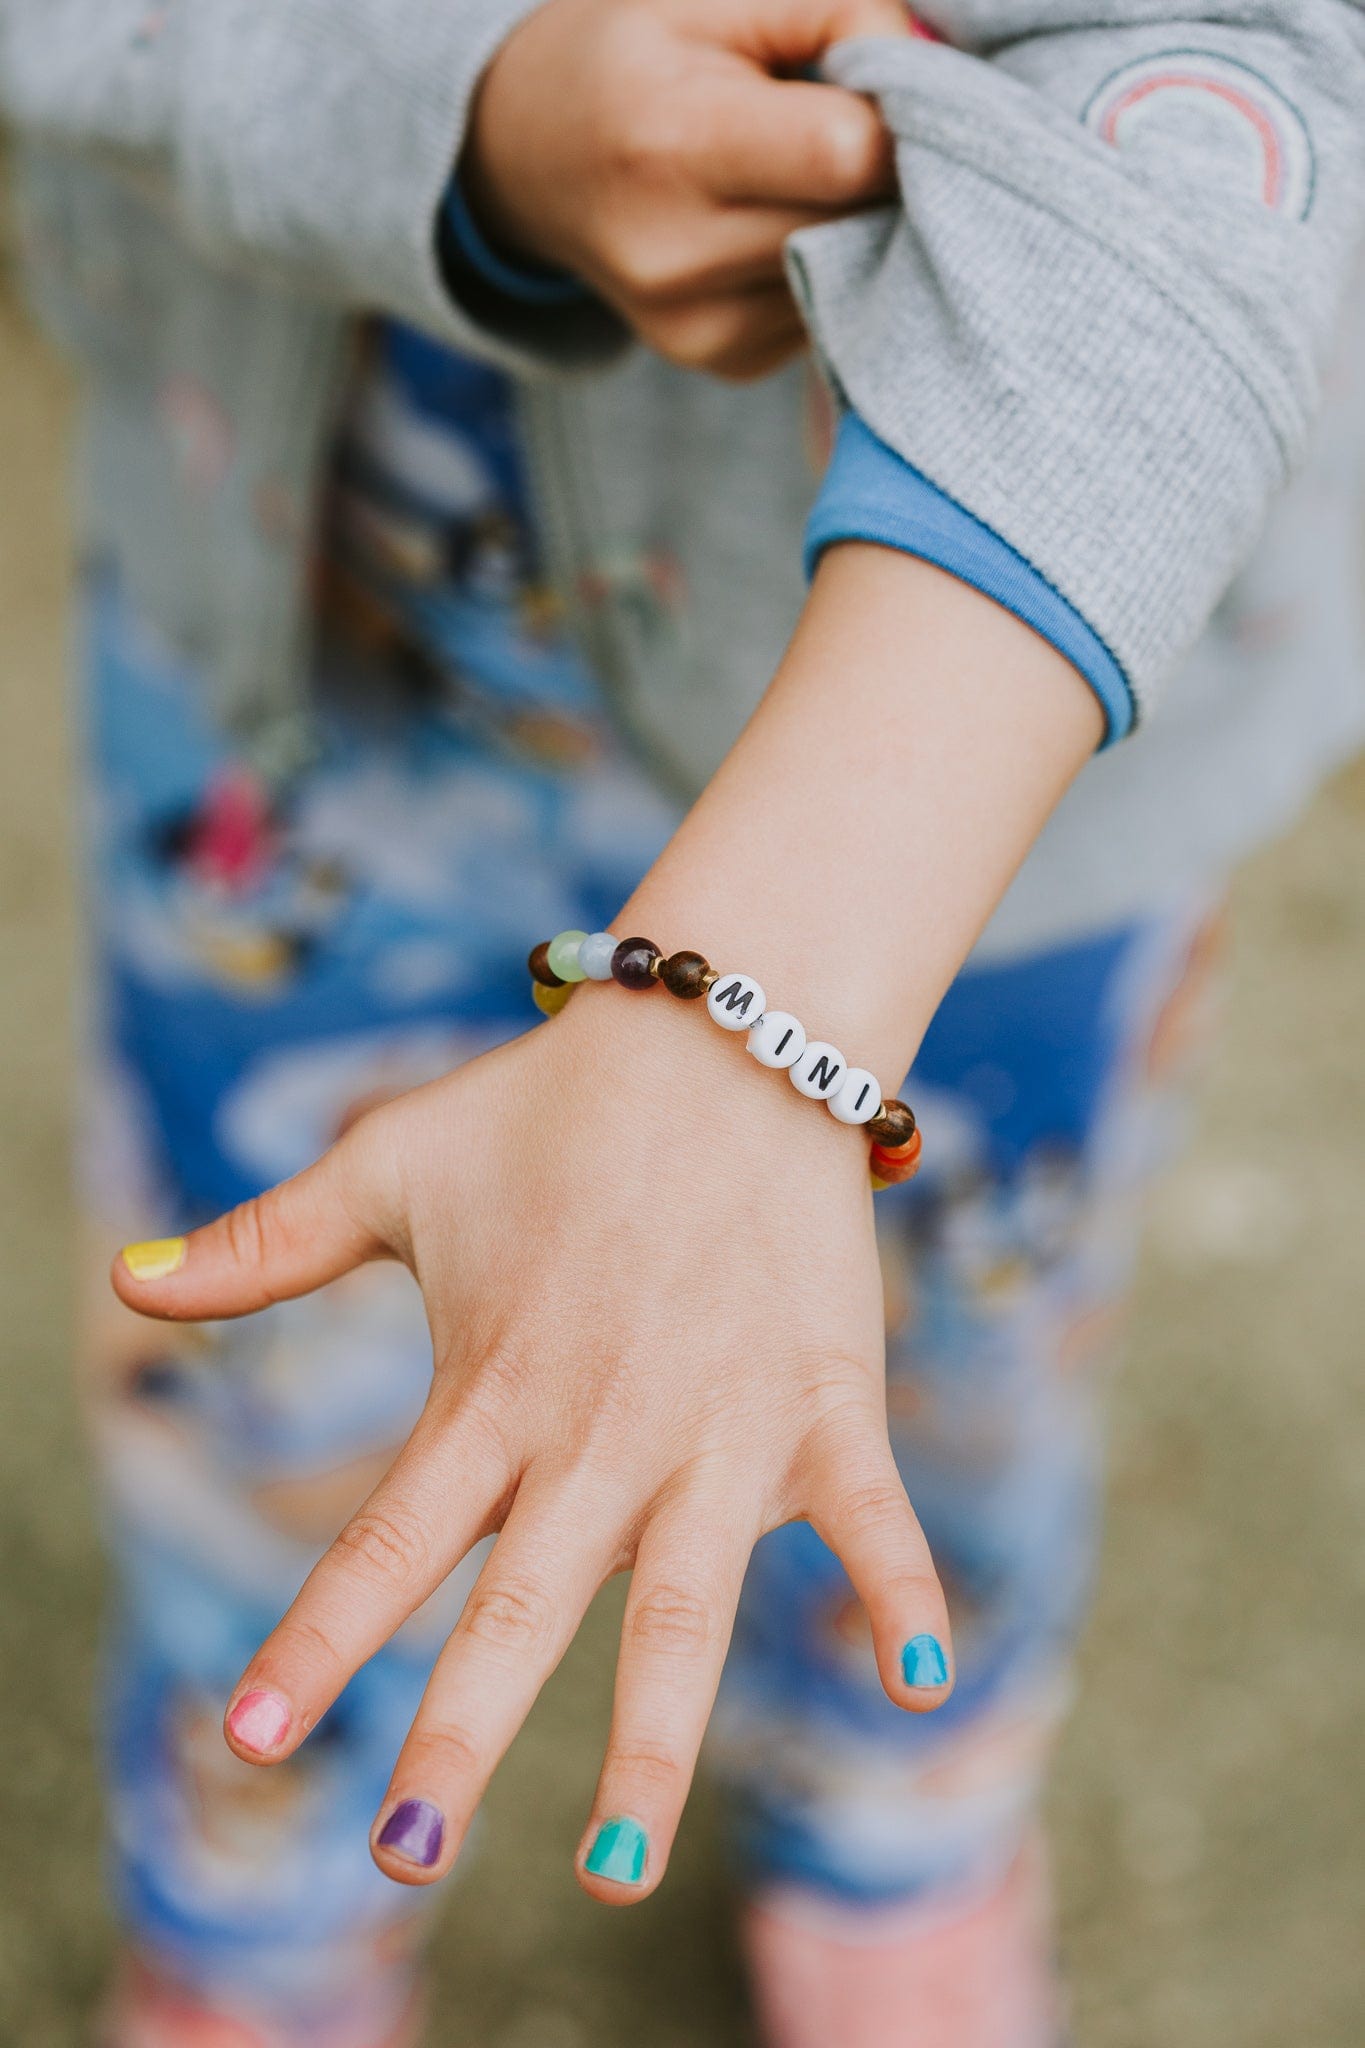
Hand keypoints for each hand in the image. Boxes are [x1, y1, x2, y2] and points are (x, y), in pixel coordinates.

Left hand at [113, 983, 952, 1899]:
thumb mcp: (391, 1166)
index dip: (319, 1639)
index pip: (390, 1540)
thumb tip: (125, 1285)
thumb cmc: (549, 1106)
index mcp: (493, 1387)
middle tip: (402, 1860)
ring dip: (651, 1742)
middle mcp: (600, 1430)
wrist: (721, 1036)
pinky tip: (918, 1682)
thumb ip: (268, 1244)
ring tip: (613, 1869)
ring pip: (685, 1610)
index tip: (255, 1739)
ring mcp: (719, 1424)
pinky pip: (869, 1512)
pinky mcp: (823, 1399)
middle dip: (459, 1737)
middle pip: (520, 1611)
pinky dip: (900, 1589)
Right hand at [461, 0, 911, 378]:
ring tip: (797, 170)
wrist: (535, 157)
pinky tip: (777, 221)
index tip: (882, 80)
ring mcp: (698, 327)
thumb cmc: (636, 53)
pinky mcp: (722, 363)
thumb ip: (832, 7)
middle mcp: (677, 256)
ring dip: (854, 219)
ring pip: (851, 273)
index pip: (845, 154)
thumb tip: (930, 69)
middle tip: (845, 119)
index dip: (893, 112)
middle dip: (879, 166)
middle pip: (858, 218)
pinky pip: (824, 311)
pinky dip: (825, 264)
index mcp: (671, 146)